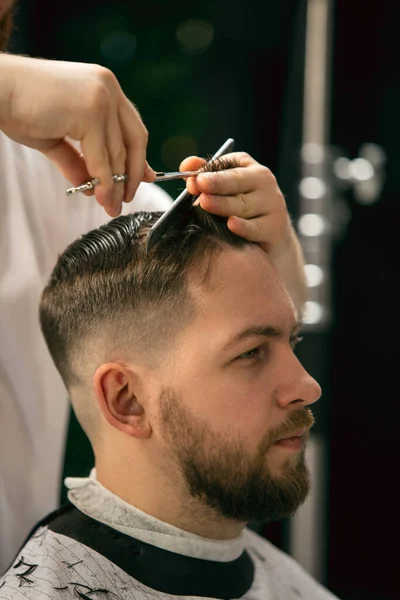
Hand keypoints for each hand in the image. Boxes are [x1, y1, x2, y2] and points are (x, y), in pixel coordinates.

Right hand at [0, 54, 155, 216]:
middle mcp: (108, 88)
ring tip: (111, 206)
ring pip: (117, 153)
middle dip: (129, 176)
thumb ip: (80, 159)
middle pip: (132, 141)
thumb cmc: (19, 108)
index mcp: (104, 86)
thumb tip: (95, 186)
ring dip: (115, 185)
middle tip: (124, 200)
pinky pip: (101, 157)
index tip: (143, 179)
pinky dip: (103, 181)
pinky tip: (101, 197)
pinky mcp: (90, 112)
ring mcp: (101, 98)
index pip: (131, 127)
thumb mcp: (57, 137)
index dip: (138, 157)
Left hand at [180, 152, 307, 313]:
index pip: (228, 166)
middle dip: (217, 183)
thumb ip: (205, 176)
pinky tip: (231, 224)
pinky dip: (243, 227)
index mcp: (249, 168)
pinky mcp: (274, 227)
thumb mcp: (226, 189)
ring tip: (206, 204)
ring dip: (223, 205)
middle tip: (200, 186)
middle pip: (237, 182)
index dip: (211, 173)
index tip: (196, 179)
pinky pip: (255, 227)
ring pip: (244, 205)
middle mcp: (264, 182)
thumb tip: (186, 165)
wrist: (273, 235)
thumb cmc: (243, 208)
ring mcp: (272, 204)